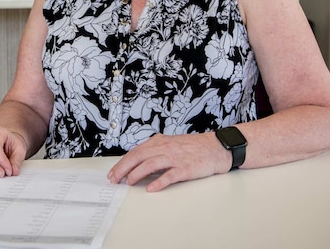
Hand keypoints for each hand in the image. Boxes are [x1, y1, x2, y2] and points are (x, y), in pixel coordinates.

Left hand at [107, 133, 230, 191]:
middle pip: (138, 156)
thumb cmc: (193, 148)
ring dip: (137, 174)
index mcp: (159, 142)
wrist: (215, 147)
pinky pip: (169, 175)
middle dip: (123, 168)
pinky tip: (151, 188)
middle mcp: (165, 148)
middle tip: (114, 179)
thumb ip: (155, 152)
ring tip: (129, 182)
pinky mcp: (185, 168)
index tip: (113, 173)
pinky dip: (158, 182)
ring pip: (150, 164)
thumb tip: (138, 164)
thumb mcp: (171, 144)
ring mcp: (175, 158)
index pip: (135, 152)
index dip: (122, 163)